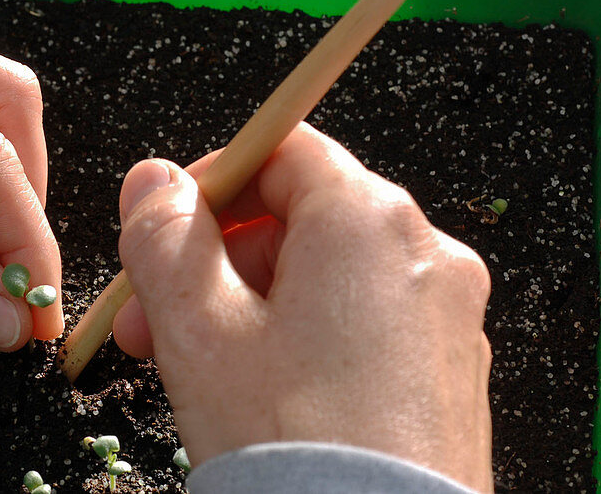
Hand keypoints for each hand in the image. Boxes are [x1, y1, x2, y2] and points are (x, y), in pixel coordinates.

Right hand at [111, 123, 491, 491]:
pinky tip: (258, 390)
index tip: (162, 227)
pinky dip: (301, 338)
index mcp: (367, 221)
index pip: (278, 150)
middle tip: (154, 314)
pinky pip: (359, 323)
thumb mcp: (197, 329)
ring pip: (322, 276)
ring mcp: (445, 317)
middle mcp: (422, 255)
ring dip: (247, 304)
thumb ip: (164, 237)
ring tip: (195, 363)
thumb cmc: (294, 450)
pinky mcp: (447, 372)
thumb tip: (152, 183)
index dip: (207, 182)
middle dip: (213, 260)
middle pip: (297, 217)